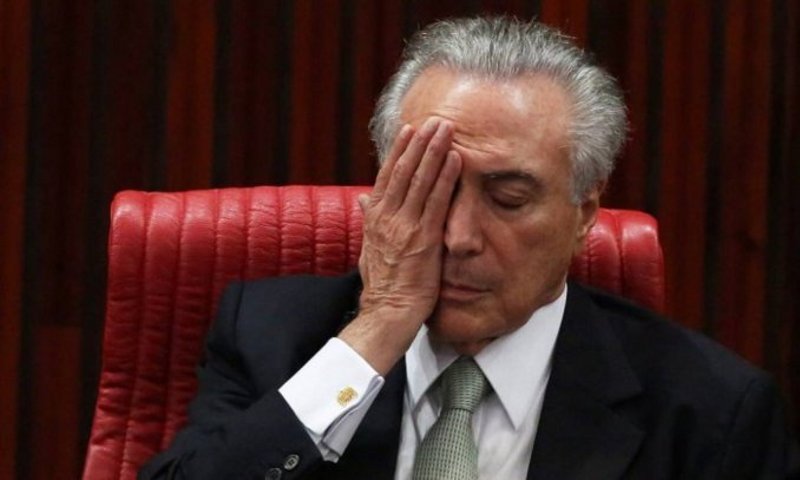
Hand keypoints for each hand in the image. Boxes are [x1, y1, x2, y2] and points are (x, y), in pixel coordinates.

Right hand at [338, 117, 461, 374]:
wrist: (387, 311)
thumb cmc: (382, 284)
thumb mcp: (369, 248)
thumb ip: (368, 220)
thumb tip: (363, 199)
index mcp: (374, 218)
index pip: (387, 176)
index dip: (399, 151)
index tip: (409, 130)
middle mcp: (387, 218)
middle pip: (404, 171)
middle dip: (420, 143)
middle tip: (434, 120)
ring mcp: (405, 227)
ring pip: (420, 180)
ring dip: (434, 151)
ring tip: (446, 129)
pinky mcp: (424, 239)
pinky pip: (437, 202)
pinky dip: (446, 178)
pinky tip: (455, 160)